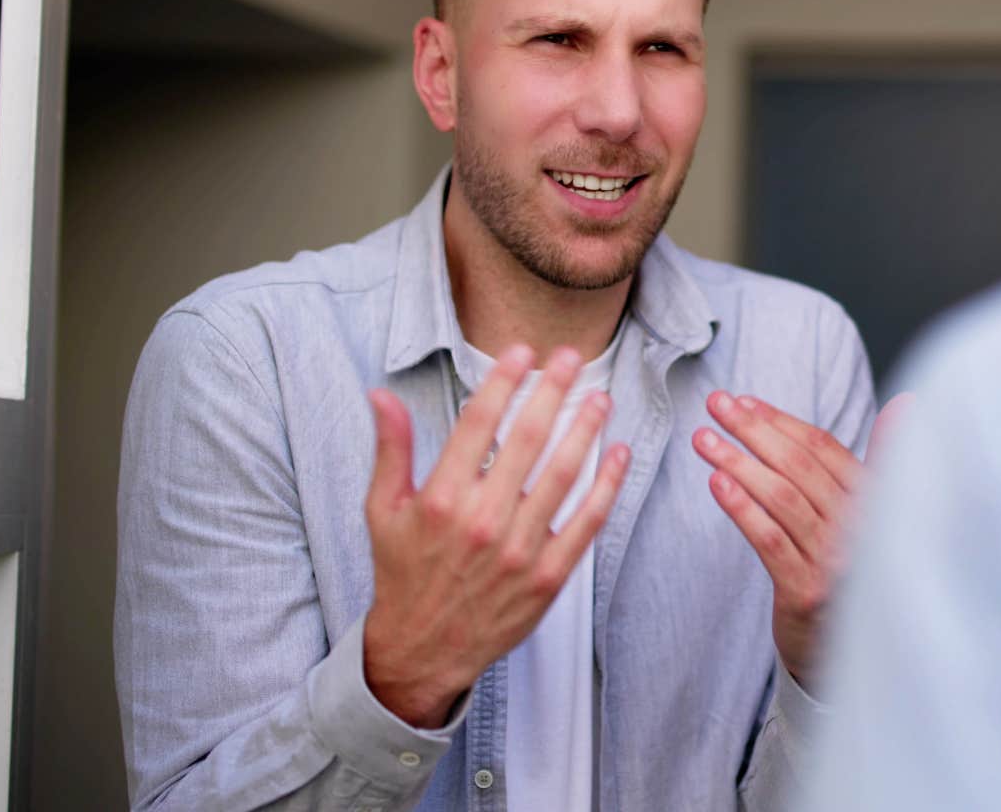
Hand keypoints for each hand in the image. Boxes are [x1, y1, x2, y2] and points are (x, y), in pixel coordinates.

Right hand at [361, 345, 630, 727]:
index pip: (478, 423)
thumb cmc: (403, 573)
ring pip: (563, 475)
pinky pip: (586, 522)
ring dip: (586, 430)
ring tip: (600, 398)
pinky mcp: (548, 576)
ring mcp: (520, 549)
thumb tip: (381, 395)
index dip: (504, 381)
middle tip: (572, 357)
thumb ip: (392, 450)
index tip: (522, 352)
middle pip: (527, 440)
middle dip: (553, 391)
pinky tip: (618, 453)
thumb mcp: (384, 510)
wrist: (423, 648)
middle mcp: (483, 520)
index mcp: (441, 498)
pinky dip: (607, 485)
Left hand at [693, 392, 909, 686]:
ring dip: (738, 462)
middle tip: (716, 405)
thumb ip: (880, 462)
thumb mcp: (871, 517)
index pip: (824, 449)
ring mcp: (835, 562)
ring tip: (703, 440)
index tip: (745, 402)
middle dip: (753, 431)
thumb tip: (906, 403)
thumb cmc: (850, 572)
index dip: (782, 422)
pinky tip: (717, 483)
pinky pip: (770, 540)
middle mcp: (862, 530)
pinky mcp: (807, 591)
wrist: (845, 650)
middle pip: (799, 468)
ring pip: (781, 498)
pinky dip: (742, 508)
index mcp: (876, 503)